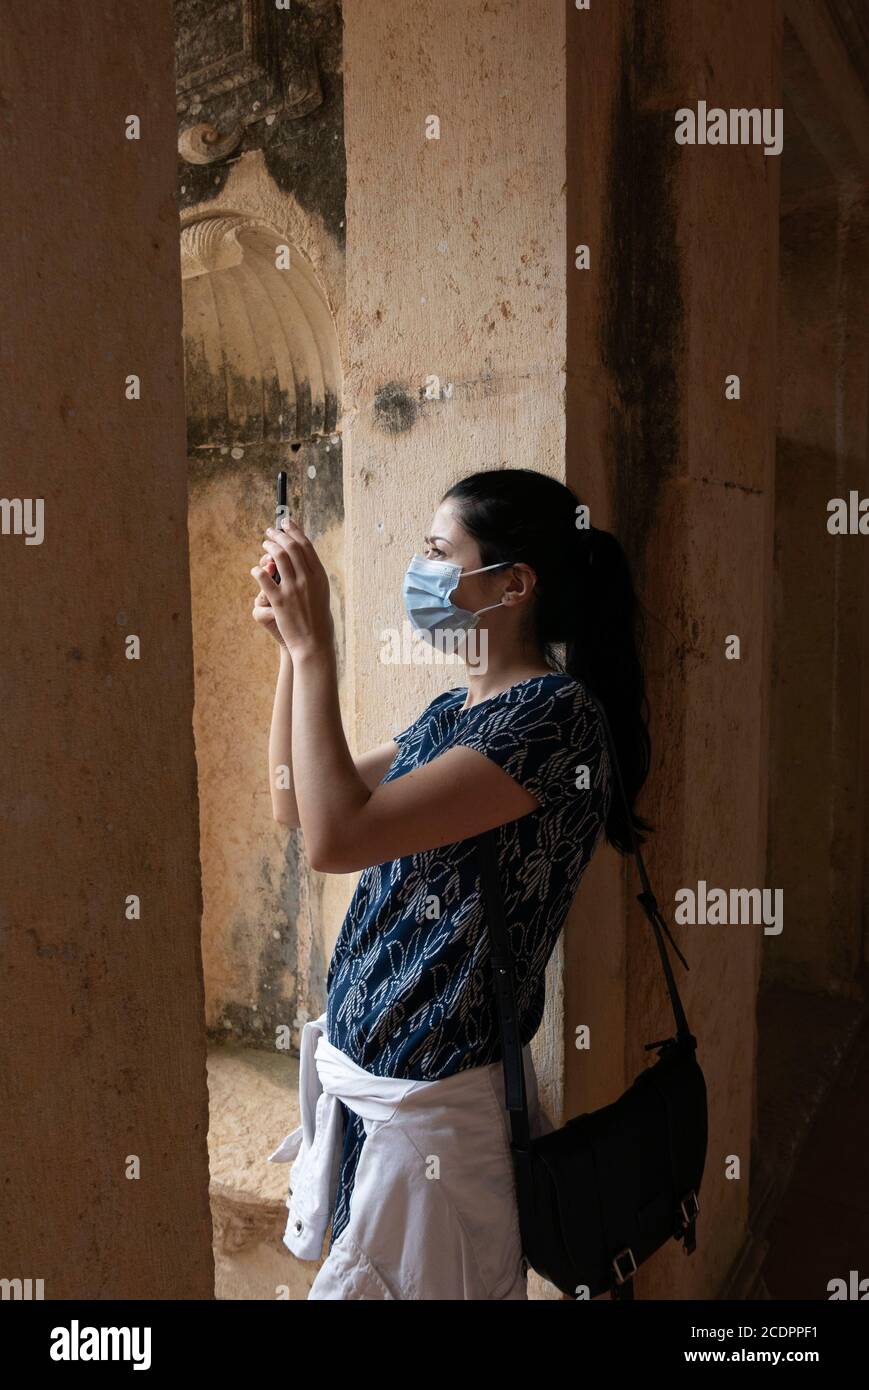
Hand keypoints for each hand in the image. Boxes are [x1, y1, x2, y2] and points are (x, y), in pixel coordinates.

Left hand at [251, 517, 333, 660]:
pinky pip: (265, 579)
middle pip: (291, 547)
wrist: (314, 642)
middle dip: (279, 535)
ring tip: (264, 543)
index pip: (305, 545)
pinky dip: (259, 571)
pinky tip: (256, 570)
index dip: (294, 530)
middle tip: (270, 531)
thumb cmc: (319, 619)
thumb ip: (312, 576)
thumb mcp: (321, 593)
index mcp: (319, 576)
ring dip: (269, 547)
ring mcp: (293, 589)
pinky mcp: (280, 601)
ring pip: (278, 558)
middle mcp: (308, 579)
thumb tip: (302, 559)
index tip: (286, 522)